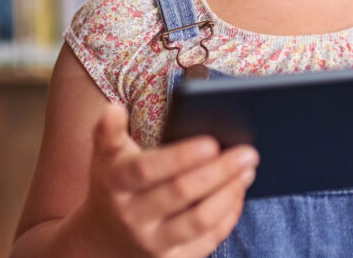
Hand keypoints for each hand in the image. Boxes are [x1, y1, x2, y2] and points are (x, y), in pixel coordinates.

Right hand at [79, 104, 258, 257]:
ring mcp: (152, 242)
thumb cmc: (114, 185)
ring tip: (248, 171)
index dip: (179, 157)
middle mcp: (132, 216)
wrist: (103, 239)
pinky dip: (228, 217)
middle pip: (180, 193)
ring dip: (229, 194)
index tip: (212, 142)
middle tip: (248, 152)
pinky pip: (207, 241)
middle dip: (219, 171)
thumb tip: (113, 108)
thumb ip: (109, 132)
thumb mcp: (104, 158)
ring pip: (199, 220)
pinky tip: (239, 194)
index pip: (146, 169)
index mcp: (115, 184)